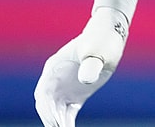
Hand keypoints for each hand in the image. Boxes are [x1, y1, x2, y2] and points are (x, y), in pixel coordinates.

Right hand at [34, 7, 128, 126]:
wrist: (111, 35)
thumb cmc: (103, 39)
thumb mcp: (98, 50)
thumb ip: (91, 64)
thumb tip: (85, 80)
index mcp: (54, 67)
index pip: (43, 93)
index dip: (47, 108)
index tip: (55, 120)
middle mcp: (54, 79)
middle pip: (46, 104)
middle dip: (51, 118)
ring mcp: (64, 88)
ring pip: (55, 111)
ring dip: (58, 122)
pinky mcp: (76, 95)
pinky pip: (67, 113)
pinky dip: (67, 123)